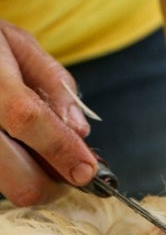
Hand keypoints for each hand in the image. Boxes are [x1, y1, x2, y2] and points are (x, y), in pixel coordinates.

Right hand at [0, 20, 97, 204]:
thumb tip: (79, 130)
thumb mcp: (19, 46)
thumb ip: (54, 86)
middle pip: (21, 181)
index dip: (63, 149)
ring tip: (38, 151)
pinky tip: (16, 150)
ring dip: (34, 179)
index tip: (88, 169)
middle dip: (55, 184)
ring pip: (10, 188)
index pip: (27, 119)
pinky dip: (14, 174)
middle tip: (69, 169)